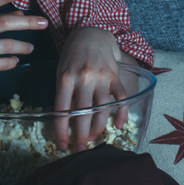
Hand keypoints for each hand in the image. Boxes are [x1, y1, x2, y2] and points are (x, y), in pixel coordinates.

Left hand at [54, 27, 129, 152]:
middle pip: (83, 114)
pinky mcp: (115, 76)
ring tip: (94, 138)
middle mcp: (83, 78)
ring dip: (99, 128)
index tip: (63, 146)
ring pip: (102, 110)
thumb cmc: (72, 56)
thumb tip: (68, 121)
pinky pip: (121, 98)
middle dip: (82, 136)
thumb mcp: (62, 72)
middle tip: (80, 149)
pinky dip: (121, 113)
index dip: (62, 131)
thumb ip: (65, 94)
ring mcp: (101, 77)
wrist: (91, 35)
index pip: (62, 110)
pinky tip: (118, 125)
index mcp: (65, 78)